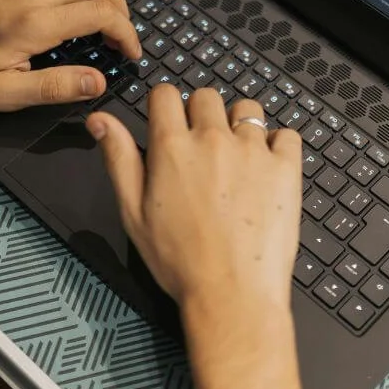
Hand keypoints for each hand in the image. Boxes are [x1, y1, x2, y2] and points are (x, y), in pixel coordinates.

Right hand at [87, 86, 303, 311]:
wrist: (232, 294)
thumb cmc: (181, 261)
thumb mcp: (133, 212)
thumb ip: (119, 158)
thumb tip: (100, 120)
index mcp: (172, 148)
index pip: (166, 94)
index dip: (165, 106)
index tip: (169, 122)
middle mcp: (213, 140)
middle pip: (206, 96)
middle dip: (201, 115)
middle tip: (202, 149)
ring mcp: (253, 151)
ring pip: (247, 109)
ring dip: (239, 125)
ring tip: (236, 158)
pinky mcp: (285, 168)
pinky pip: (287, 134)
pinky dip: (278, 145)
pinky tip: (266, 169)